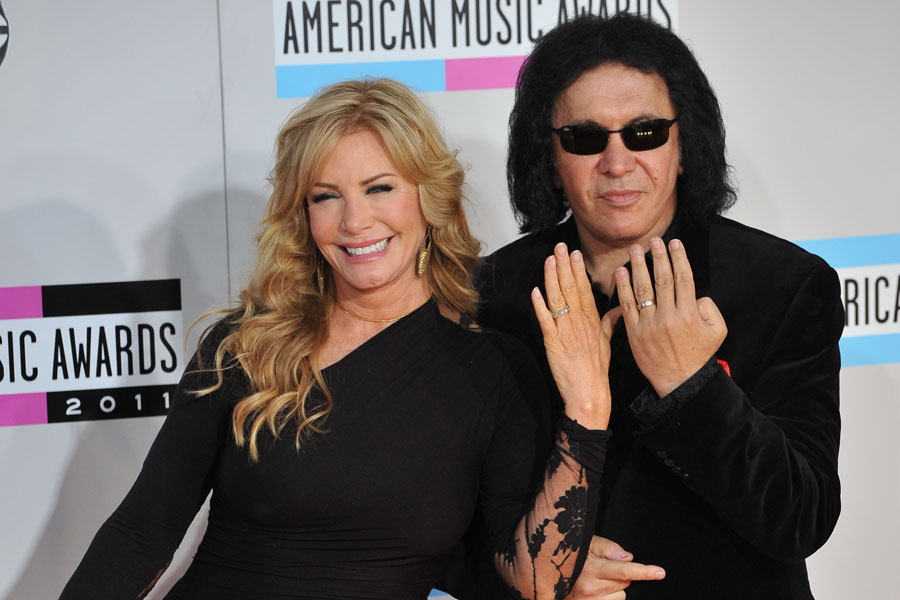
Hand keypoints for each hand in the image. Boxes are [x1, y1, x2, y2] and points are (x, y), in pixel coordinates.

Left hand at [531, 243, 616, 429]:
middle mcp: (580, 322)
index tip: (574, 253)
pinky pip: (546, 321)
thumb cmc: (598, 370)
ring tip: (549, 260)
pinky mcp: (553, 343)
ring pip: (558, 300)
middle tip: (559, 247)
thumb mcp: (608, 342)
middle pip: (571, 289)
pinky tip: (536, 291)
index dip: (577, 270)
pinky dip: (540, 306)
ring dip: (552, 278)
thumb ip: (611, 322)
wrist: (590, 393)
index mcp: (593, 320)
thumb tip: (619, 309)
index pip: (584, 289)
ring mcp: (566, 331)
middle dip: (564, 266)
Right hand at [566, 536, 664, 598]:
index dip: (643, 571)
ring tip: (597, 580)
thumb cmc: (566, 555)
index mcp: (590, 568)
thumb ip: (606, 547)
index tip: (659, 572)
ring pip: (620, 595)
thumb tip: (628, 558)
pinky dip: (609, 597)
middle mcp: (589, 588)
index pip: (623, 570)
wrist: (544, 572)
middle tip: (603, 567)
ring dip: (615, 587)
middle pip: (624, 582)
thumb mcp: (584, 543)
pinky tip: (596, 591)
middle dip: (621, 573)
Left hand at [611, 238, 726, 396]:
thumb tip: (695, 293)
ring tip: (634, 250)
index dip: (679, 258)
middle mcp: (668, 317)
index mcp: (689, 314)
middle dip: (657, 257)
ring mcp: (649, 325)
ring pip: (642, 290)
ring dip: (638, 267)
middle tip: (653, 240)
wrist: (680, 382)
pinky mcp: (634, 333)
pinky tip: (621, 273)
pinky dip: (623, 288)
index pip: (683, 279)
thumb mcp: (717, 330)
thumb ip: (709, 307)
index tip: (675, 243)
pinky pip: (627, 306)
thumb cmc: (698, 355)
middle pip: (662, 279)